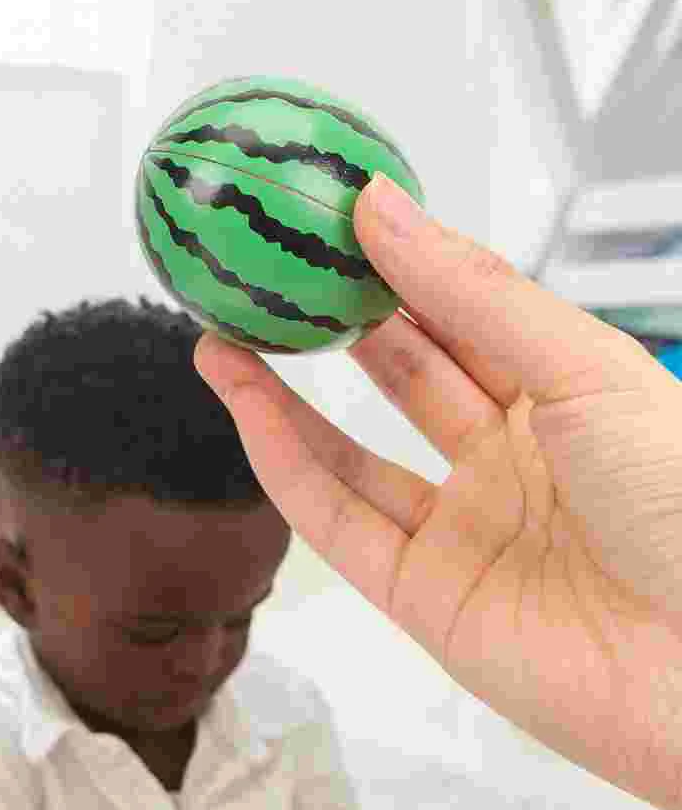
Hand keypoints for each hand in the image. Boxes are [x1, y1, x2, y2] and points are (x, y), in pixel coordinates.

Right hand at [194, 172, 681, 809]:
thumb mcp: (585, 371)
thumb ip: (474, 297)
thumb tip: (385, 212)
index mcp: (572, 400)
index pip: (469, 319)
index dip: (403, 268)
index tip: (337, 218)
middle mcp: (513, 464)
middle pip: (404, 381)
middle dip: (337, 324)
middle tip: (272, 270)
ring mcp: (462, 532)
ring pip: (351, 455)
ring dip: (283, 398)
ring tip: (224, 336)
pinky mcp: (420, 597)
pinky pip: (337, 522)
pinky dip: (285, 464)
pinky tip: (247, 408)